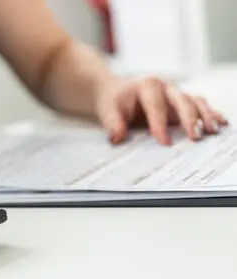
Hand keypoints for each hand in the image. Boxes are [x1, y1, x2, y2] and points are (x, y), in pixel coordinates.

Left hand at [95, 76, 227, 144]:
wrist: (118, 92)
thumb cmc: (114, 101)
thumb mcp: (108, 110)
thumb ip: (112, 123)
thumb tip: (117, 137)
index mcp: (147, 86)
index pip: (156, 105)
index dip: (160, 124)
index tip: (165, 142)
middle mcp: (165, 87)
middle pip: (181, 100)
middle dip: (189, 119)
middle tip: (194, 138)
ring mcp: (176, 94)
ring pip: (195, 101)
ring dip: (205, 116)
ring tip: (212, 132)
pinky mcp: (182, 102)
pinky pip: (200, 105)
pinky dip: (211, 114)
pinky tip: (221, 123)